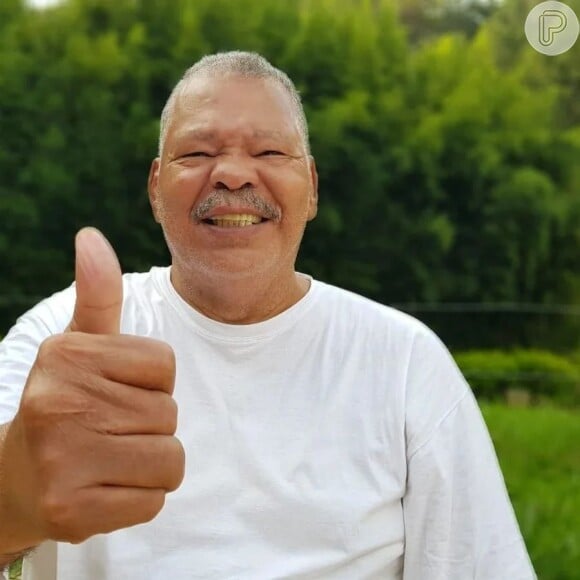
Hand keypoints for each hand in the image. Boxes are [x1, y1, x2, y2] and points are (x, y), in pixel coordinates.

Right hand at [0, 228, 184, 547]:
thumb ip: (97, 294)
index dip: (151, 381)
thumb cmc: (66, 401)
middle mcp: (58, 404)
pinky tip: (105, 487)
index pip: (165, 365)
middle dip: (150, 423)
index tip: (116, 389)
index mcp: (66, 355)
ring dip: (152, 462)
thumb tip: (91, 236)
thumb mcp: (79, 345)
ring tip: (110, 458)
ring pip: (170, 459)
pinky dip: (142, 497)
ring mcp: (62, 462)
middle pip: (169, 413)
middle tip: (108, 429)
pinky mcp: (72, 513)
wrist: (16, 478)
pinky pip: (155, 500)